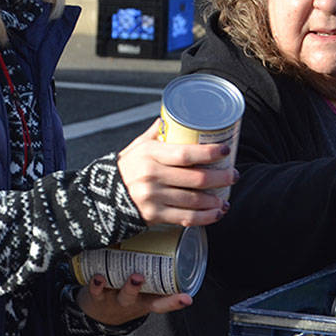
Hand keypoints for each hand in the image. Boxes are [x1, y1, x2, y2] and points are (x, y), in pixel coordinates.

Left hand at [76, 272, 191, 324]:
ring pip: (121, 295)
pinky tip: (97, 276)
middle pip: (137, 297)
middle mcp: (131, 301)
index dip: (176, 301)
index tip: (187, 298)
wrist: (98, 314)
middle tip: (141, 277)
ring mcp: (114, 299)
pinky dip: (97, 284)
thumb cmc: (127, 293)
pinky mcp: (98, 296)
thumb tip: (171, 237)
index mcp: (145, 300)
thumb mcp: (143, 288)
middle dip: (139, 287)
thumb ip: (156, 268)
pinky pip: (96, 292)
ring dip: (123, 287)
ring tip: (125, 277)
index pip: (163, 303)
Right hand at [116, 120, 238, 225]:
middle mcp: (151, 175)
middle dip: (220, 177)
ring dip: (215, 200)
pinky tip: (217, 213)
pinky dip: (205, 217)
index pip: (185, 153)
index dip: (209, 153)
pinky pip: (185, 218)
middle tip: (233, 175)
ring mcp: (153, 197)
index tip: (225, 151)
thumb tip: (173, 117)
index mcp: (150, 154)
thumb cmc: (126, 168)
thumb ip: (157, 133)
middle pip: (195, 178)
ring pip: (193, 200)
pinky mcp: (154, 215)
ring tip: (227, 198)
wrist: (102, 196)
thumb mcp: (138, 146)